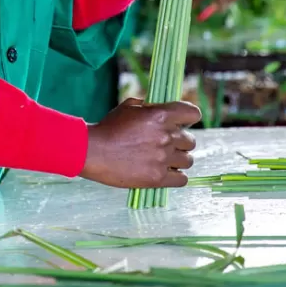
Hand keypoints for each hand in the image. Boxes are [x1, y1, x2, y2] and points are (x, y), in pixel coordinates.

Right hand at [81, 98, 200, 188]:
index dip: (189, 117)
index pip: (193, 114)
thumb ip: (149, 107)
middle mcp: (166, 136)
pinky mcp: (158, 178)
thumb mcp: (128, 107)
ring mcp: (163, 159)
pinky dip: (176, 177)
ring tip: (165, 160)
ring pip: (188, 161)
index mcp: (161, 115)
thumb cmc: (108, 127)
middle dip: (180, 142)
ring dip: (178, 160)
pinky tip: (166, 173)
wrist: (93, 151)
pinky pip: (182, 179)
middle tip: (167, 144)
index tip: (182, 122)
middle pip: (191, 141)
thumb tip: (161, 109)